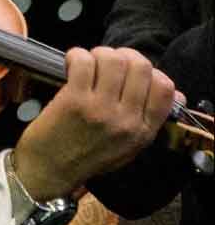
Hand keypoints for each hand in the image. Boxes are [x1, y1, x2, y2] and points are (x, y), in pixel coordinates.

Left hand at [12, 46, 175, 199]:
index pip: (165, 88)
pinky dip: (77, 55)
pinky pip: (83, 62)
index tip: (132, 72)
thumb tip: (174, 91)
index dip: (150, 71)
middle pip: (140, 67)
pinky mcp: (74, 100)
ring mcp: (100, 109)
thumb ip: (150, 119)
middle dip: (124, 55)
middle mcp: (126, 119)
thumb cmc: (88, 155)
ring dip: (99, 54)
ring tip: (90, 63)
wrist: (49, 170)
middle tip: (108, 62)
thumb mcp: (129, 145)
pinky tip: (72, 64)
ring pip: (112, 60)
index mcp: (144, 131)